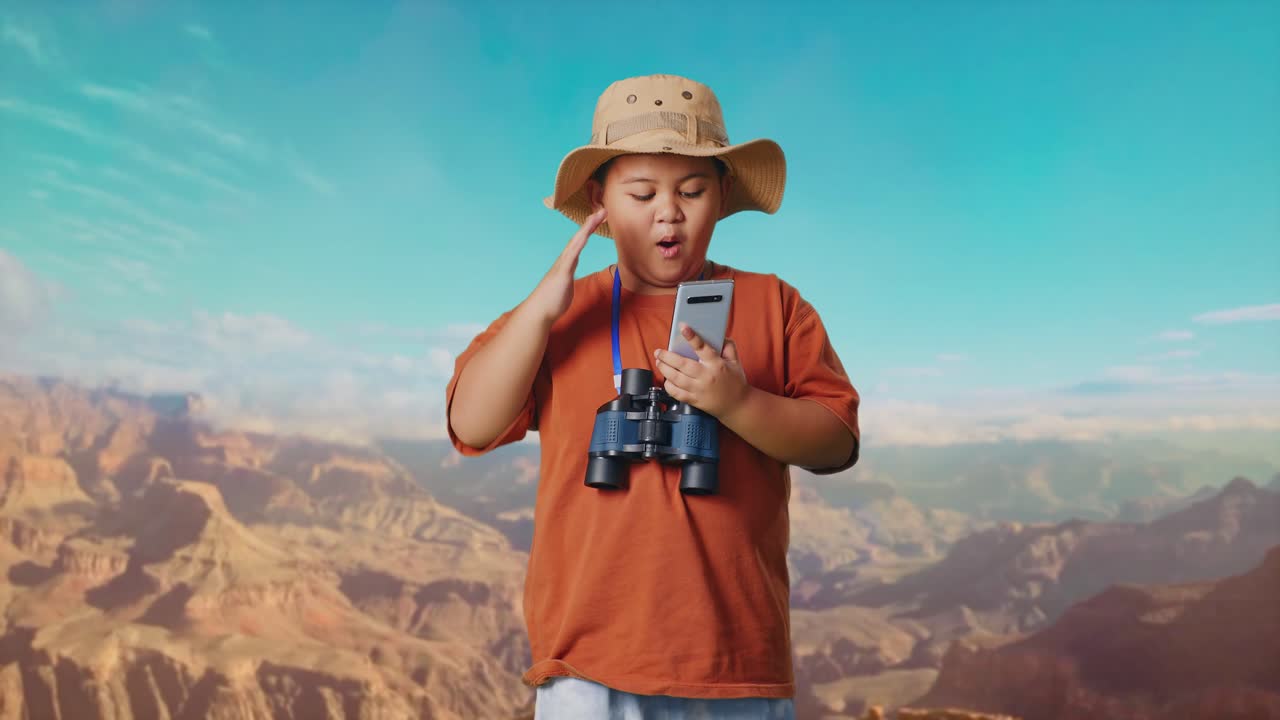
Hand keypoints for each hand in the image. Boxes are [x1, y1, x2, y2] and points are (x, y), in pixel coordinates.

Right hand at [524, 208, 607, 325]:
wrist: (538, 312)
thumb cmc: (551, 302)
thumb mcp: (563, 289)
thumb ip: (566, 282)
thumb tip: (566, 280)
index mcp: (566, 264)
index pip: (579, 243)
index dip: (588, 231)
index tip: (598, 219)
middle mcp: (564, 261)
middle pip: (579, 238)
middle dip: (590, 224)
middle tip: (602, 210)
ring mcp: (562, 265)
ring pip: (576, 242)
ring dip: (586, 229)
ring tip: (596, 216)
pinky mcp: (562, 273)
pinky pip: (572, 255)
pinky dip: (578, 244)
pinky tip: (584, 235)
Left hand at [653, 323, 749, 418]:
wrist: (738, 406)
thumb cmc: (736, 382)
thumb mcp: (736, 362)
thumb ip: (729, 347)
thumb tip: (720, 335)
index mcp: (716, 364)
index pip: (703, 348)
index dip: (692, 337)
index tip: (683, 327)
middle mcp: (706, 377)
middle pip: (682, 364)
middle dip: (667, 357)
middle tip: (659, 351)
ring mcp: (699, 390)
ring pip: (676, 379)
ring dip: (664, 369)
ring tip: (659, 362)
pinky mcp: (694, 400)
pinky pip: (677, 393)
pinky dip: (668, 386)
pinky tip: (666, 379)